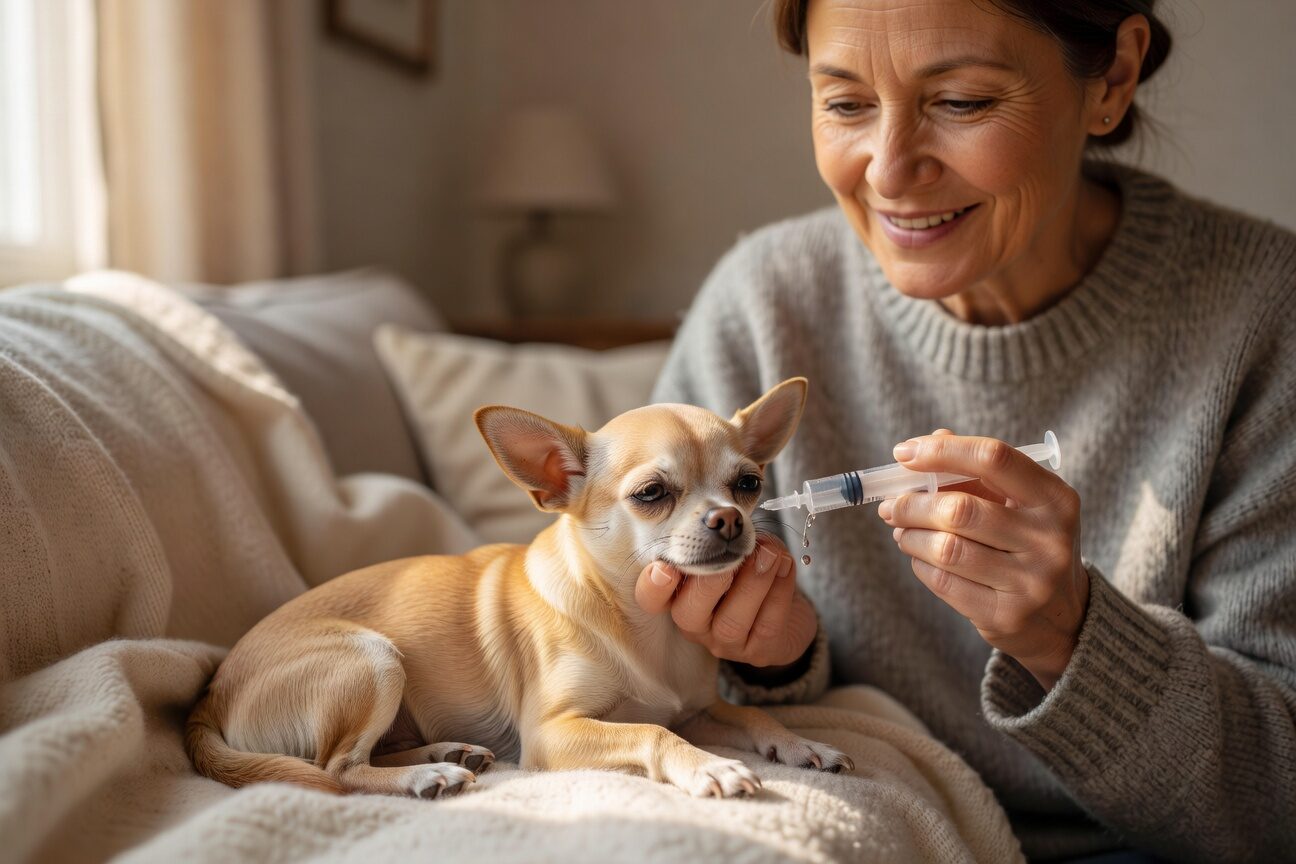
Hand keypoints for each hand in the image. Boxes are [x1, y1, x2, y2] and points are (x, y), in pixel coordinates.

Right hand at [635, 534, 816, 668]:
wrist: (789, 611)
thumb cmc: (751, 573)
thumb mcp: (734, 551)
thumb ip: (727, 538)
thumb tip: (734, 521)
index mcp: (678, 596)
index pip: (651, 600)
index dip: (653, 587)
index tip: (666, 568)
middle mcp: (695, 625)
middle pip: (688, 613)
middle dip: (710, 582)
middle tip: (733, 555)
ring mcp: (725, 643)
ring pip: (731, 622)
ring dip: (753, 583)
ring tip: (771, 554)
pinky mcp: (759, 653)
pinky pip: (767, 626)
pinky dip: (779, 591)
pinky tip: (785, 566)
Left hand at [880, 429, 1089, 689]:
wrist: (1063, 617)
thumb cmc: (1029, 543)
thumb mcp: (1020, 504)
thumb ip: (977, 471)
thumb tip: (926, 444)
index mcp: (1056, 499)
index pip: (993, 458)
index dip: (942, 452)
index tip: (903, 453)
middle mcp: (1049, 539)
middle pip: (959, 509)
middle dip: (912, 504)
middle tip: (890, 505)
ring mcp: (1031, 582)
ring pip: (946, 549)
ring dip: (910, 536)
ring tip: (902, 530)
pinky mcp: (1006, 616)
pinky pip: (943, 582)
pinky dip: (920, 564)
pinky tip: (919, 557)